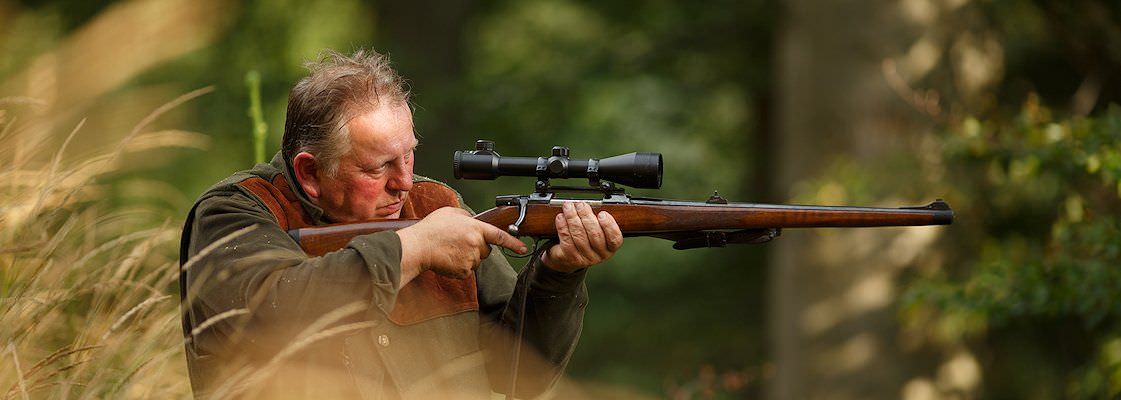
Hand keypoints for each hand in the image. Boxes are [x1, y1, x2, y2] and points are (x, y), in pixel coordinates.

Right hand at [396, 207, 526, 284]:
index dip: (513, 243)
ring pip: (476, 261)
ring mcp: (470, 259)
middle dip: (478, 247)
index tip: (523, 248)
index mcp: (475, 228)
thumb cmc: (432, 229)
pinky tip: (449, 259)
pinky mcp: (464, 271)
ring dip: (468, 257)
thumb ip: (467, 216)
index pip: (500, 236)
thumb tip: (472, 220)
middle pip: (486, 250)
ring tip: (451, 250)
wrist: (419, 246)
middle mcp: (476, 244)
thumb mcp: (452, 212)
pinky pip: (467, 270)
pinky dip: (460, 266)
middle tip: (461, 243)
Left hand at [541, 202, 622, 272]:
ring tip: (569, 207)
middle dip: (586, 216)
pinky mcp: (570, 258)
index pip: (614, 238)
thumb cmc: (583, 241)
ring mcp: (585, 258)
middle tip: (580, 205)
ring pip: (579, 235)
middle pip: (595, 234)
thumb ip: (595, 221)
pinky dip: (563, 226)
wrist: (566, 258)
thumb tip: (588, 206)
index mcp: (609, 248)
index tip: (602, 214)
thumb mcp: (594, 232)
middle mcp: (599, 255)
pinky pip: (567, 239)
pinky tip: (561, 218)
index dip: (609, 225)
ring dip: (572, 217)